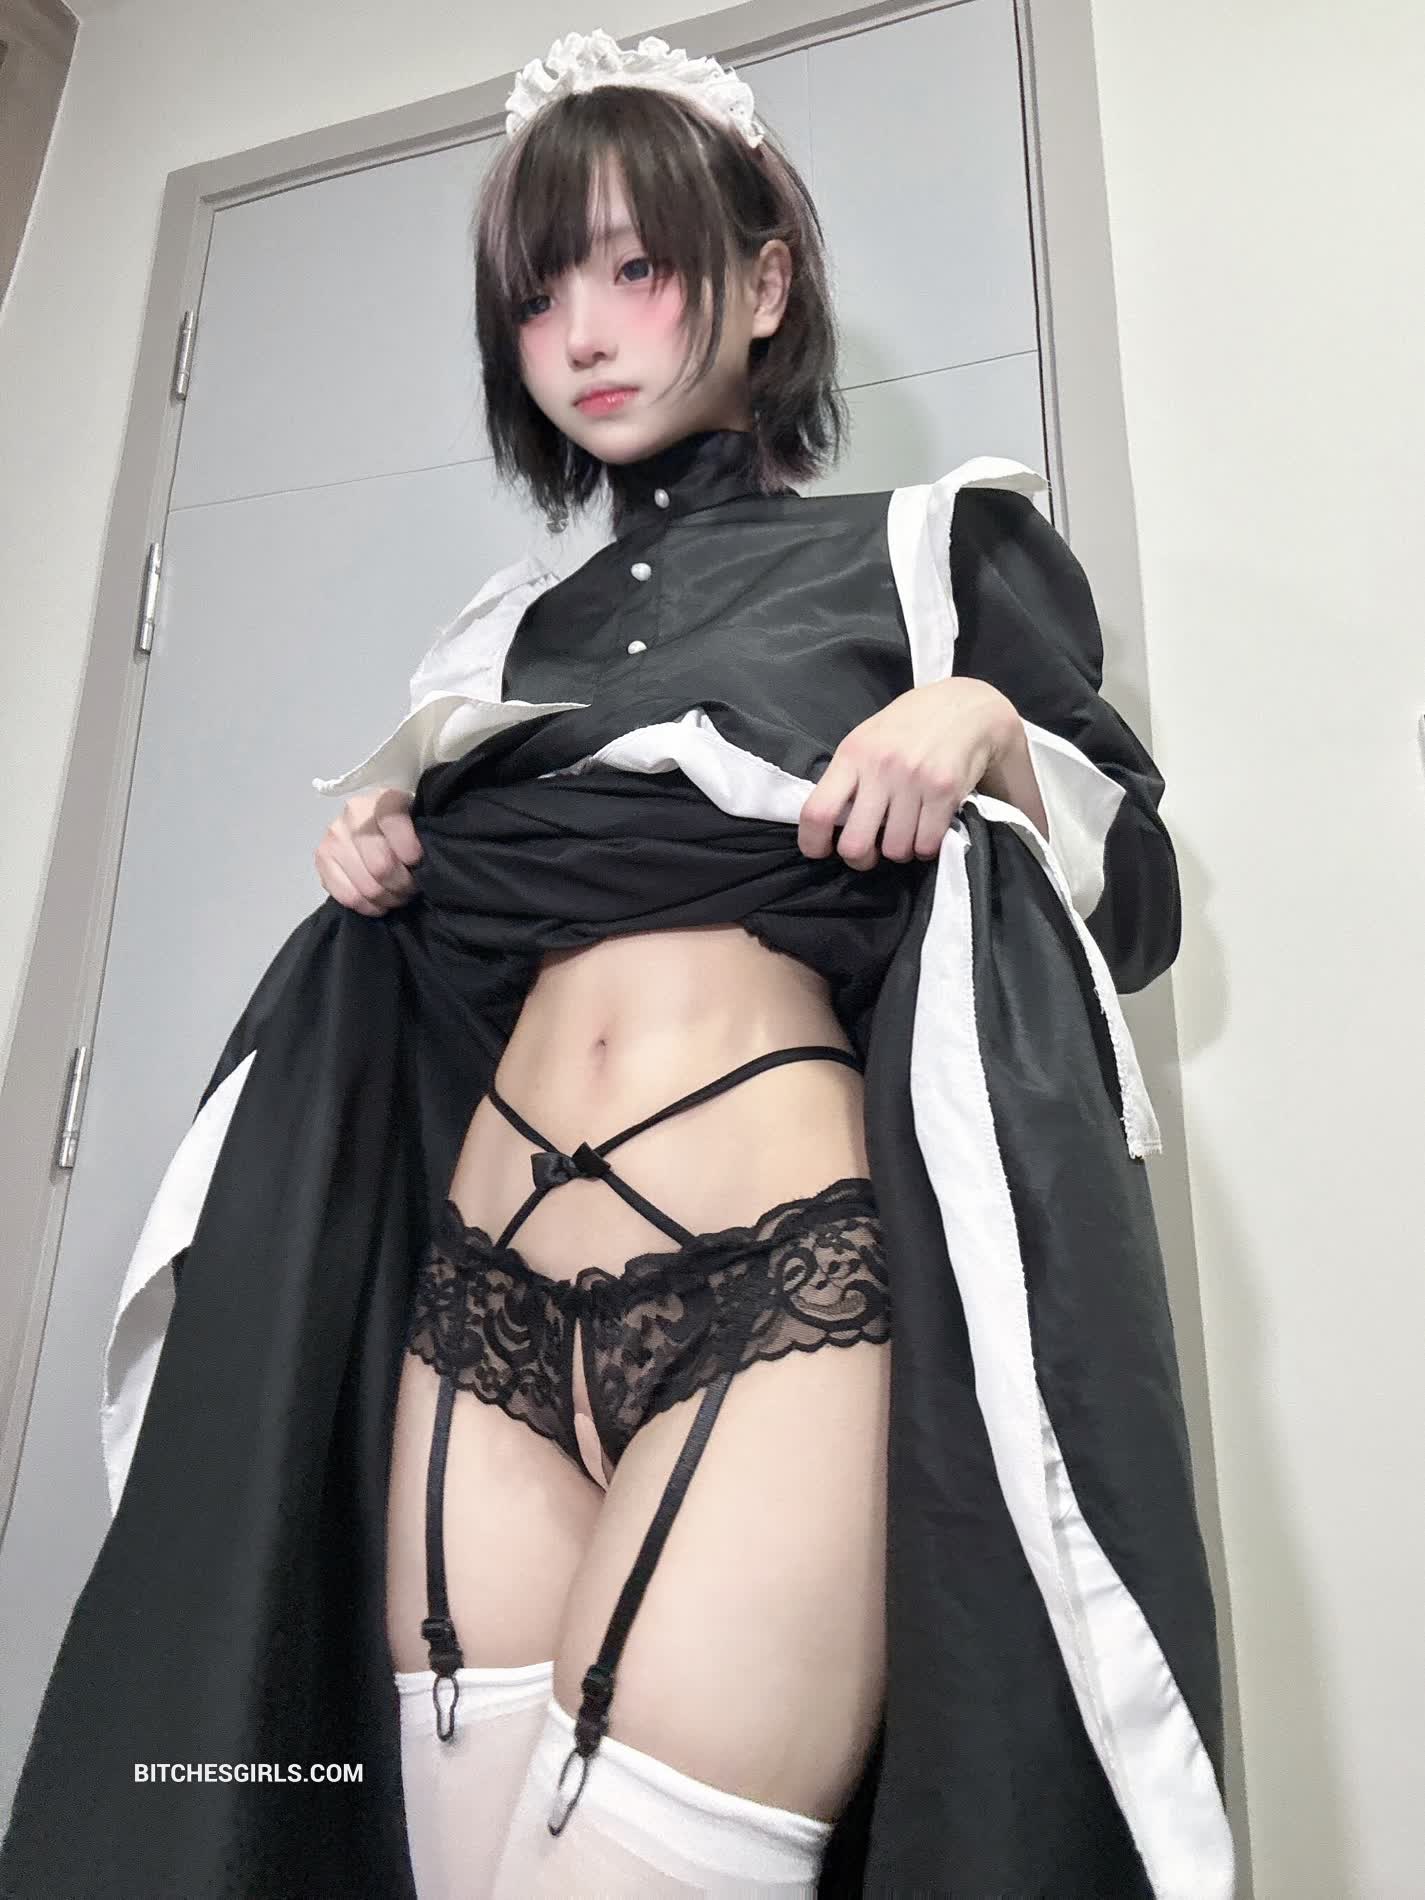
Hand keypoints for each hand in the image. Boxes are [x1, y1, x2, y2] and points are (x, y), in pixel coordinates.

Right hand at [314, 786, 422, 915]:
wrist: (378, 823)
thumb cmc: (408, 825)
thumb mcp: (422, 821)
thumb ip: (424, 834)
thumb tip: (428, 863)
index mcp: (383, 798)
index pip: (392, 821)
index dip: (409, 850)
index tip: (418, 862)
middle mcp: (353, 814)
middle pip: (380, 866)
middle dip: (403, 884)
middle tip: (411, 887)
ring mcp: (334, 836)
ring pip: (366, 886)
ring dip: (388, 898)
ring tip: (397, 894)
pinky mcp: (322, 858)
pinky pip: (347, 896)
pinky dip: (368, 906)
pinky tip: (378, 902)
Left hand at [797, 679, 1020, 871]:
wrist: (966, 706)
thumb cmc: (909, 727)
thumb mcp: (868, 739)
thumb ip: (847, 777)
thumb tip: (827, 824)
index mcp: (852, 754)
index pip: (816, 812)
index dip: (812, 843)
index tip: (821, 850)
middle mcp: (880, 768)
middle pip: (855, 844)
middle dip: (860, 859)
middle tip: (870, 852)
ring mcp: (914, 780)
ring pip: (895, 850)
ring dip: (900, 851)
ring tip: (905, 833)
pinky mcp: (945, 792)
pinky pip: (927, 844)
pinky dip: (925, 848)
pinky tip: (926, 831)